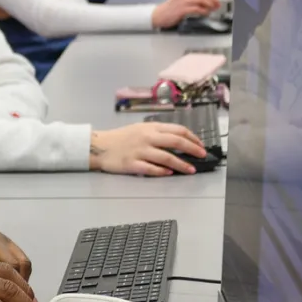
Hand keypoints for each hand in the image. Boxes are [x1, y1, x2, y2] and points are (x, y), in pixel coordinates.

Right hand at [89, 123, 208, 175]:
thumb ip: (158, 133)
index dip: (193, 138)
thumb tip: (178, 140)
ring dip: (181, 164)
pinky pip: (151, 168)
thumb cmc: (121, 138)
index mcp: (151, 128)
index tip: (200, 145)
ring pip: (166, 157)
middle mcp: (147, 137)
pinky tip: (169, 173)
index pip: (178, 130)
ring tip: (191, 170)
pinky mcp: (132, 164)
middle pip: (176, 142)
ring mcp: (140, 151)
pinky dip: (162, 171)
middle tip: (202, 155)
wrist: (100, 146)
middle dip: (193, 149)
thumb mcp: (140, 129)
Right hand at [151, 0, 221, 27]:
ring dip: (210, 5)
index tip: (216, 0)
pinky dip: (204, 11)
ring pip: (202, 0)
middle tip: (217, 5)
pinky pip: (197, 8)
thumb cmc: (171, 8)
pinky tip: (205, 13)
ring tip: (212, 9)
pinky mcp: (182, 9)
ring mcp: (183, 0)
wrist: (159, 15)